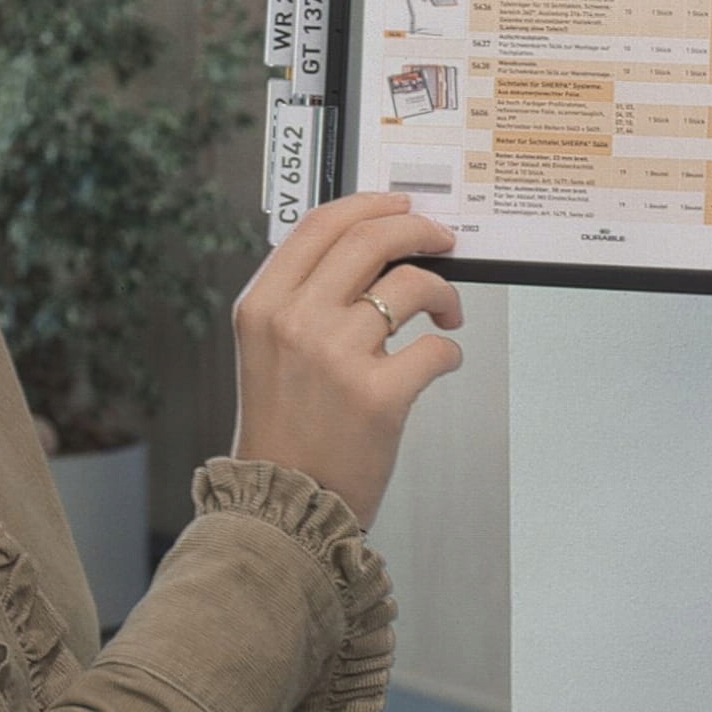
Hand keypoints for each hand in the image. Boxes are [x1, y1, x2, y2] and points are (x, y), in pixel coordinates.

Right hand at [229, 191, 462, 530]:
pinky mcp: (378, 396)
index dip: (370, 205)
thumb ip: (303, 296)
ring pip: (412, 285)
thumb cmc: (283, 427)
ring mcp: (336, 356)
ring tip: (445, 311)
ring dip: (442, 292)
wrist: (282, 506)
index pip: (320, 224)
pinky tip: (439, 360)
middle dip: (418, 229)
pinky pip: (436, 347)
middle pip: (370, 239)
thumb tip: (371, 248)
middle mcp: (295, 322)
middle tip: (441, 240)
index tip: (401, 207)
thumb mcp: (268, 349)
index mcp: (262, 305)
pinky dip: (448, 350)